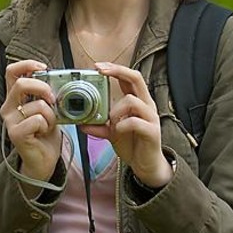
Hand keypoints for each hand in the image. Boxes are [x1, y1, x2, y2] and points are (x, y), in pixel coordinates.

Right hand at [0, 60, 61, 184]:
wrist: (43, 160)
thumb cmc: (45, 133)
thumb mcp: (46, 109)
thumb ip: (45, 94)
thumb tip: (56, 79)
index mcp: (14, 98)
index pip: (11, 71)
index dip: (27, 64)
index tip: (43, 67)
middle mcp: (8, 107)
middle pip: (22, 84)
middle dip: (43, 88)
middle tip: (53, 99)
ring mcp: (10, 121)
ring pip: (37, 105)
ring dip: (51, 115)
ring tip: (49, 124)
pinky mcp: (15, 134)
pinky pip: (37, 120)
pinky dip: (48, 125)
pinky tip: (44, 133)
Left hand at [81, 62, 173, 187]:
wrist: (146, 165)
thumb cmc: (132, 143)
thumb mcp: (111, 132)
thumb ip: (98, 125)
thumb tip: (79, 122)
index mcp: (138, 101)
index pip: (129, 77)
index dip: (115, 68)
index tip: (97, 67)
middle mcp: (146, 105)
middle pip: (136, 78)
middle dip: (117, 71)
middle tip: (100, 71)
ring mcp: (151, 117)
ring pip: (132, 100)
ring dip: (115, 109)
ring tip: (110, 122)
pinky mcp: (152, 131)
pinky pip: (135, 121)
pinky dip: (122, 125)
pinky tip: (116, 131)